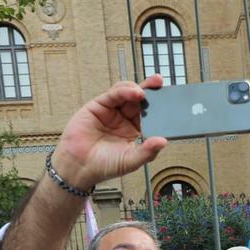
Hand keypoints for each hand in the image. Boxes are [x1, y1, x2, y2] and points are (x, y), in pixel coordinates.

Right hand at [51, 75, 167, 190]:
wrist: (78, 166)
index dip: (160, 107)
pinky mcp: (99, 105)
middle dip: (152, 90)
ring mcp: (113, 110)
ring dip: (138, 89)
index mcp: (136, 131)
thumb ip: (147, 151)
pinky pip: (114, 94)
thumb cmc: (104, 166)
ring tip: (144, 92)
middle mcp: (125, 119)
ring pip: (128, 93)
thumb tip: (164, 141)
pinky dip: (124, 91)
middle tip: (160, 83)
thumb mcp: (130, 161)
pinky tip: (134, 92)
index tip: (170, 102)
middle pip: (141, 100)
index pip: (151, 114)